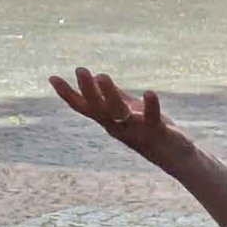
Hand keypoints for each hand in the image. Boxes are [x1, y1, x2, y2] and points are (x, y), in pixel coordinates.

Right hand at [49, 68, 188, 170]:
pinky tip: (149, 92)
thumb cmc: (149, 131)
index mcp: (110, 121)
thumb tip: (97, 78)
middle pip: (98, 109)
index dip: (68, 94)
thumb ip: (115, 97)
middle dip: (87, 90)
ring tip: (102, 76)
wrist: (174, 157)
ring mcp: (136, 129)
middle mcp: (118, 126)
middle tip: (80, 70)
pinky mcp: (156, 131)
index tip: (52, 77)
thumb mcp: (129, 112)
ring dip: (110, 95)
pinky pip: (151, 118)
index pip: (84, 107)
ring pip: (119, 113)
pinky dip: (150, 105)